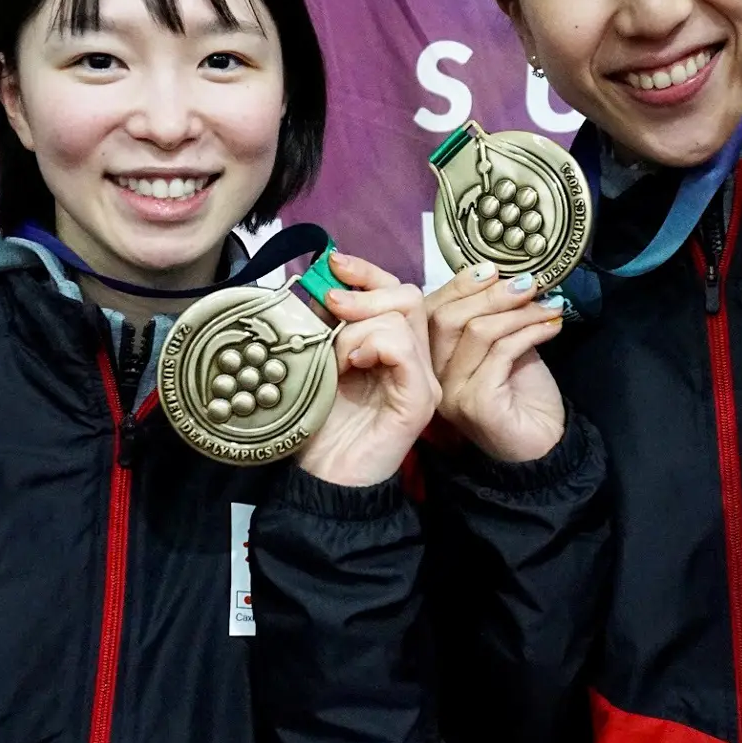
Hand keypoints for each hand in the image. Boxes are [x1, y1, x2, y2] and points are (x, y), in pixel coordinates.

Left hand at [298, 252, 440, 487]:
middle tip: (329, 303)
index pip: (397, 291)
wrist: (322, 478)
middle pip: (409, 295)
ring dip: (358, 326)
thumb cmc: (317, 423)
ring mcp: (423, 380)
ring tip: (335, 357)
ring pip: (404, 318)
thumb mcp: (318, 360)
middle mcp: (417, 361)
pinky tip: (349, 366)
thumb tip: (319, 281)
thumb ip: (328, 325)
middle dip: (365, 289)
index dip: (367, 271)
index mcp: (396, 349)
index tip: (332, 264)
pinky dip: (370, 345)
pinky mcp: (419, 399)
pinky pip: (403, 348)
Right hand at [425, 263, 566, 463]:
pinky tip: (552, 326)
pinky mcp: (476, 403)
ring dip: (517, 311)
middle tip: (527, 283)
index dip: (460, 284)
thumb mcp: (505, 348)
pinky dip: (529, 332)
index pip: (429, 312)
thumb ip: (495, 319)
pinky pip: (501, 353)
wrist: (543, 448)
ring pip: (476, 332)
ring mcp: (451, 393)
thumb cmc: (523, 398)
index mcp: (430, 361)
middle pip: (445, 318)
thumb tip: (507, 277)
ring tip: (546, 304)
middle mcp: (431, 379)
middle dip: (489, 293)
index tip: (494, 269)